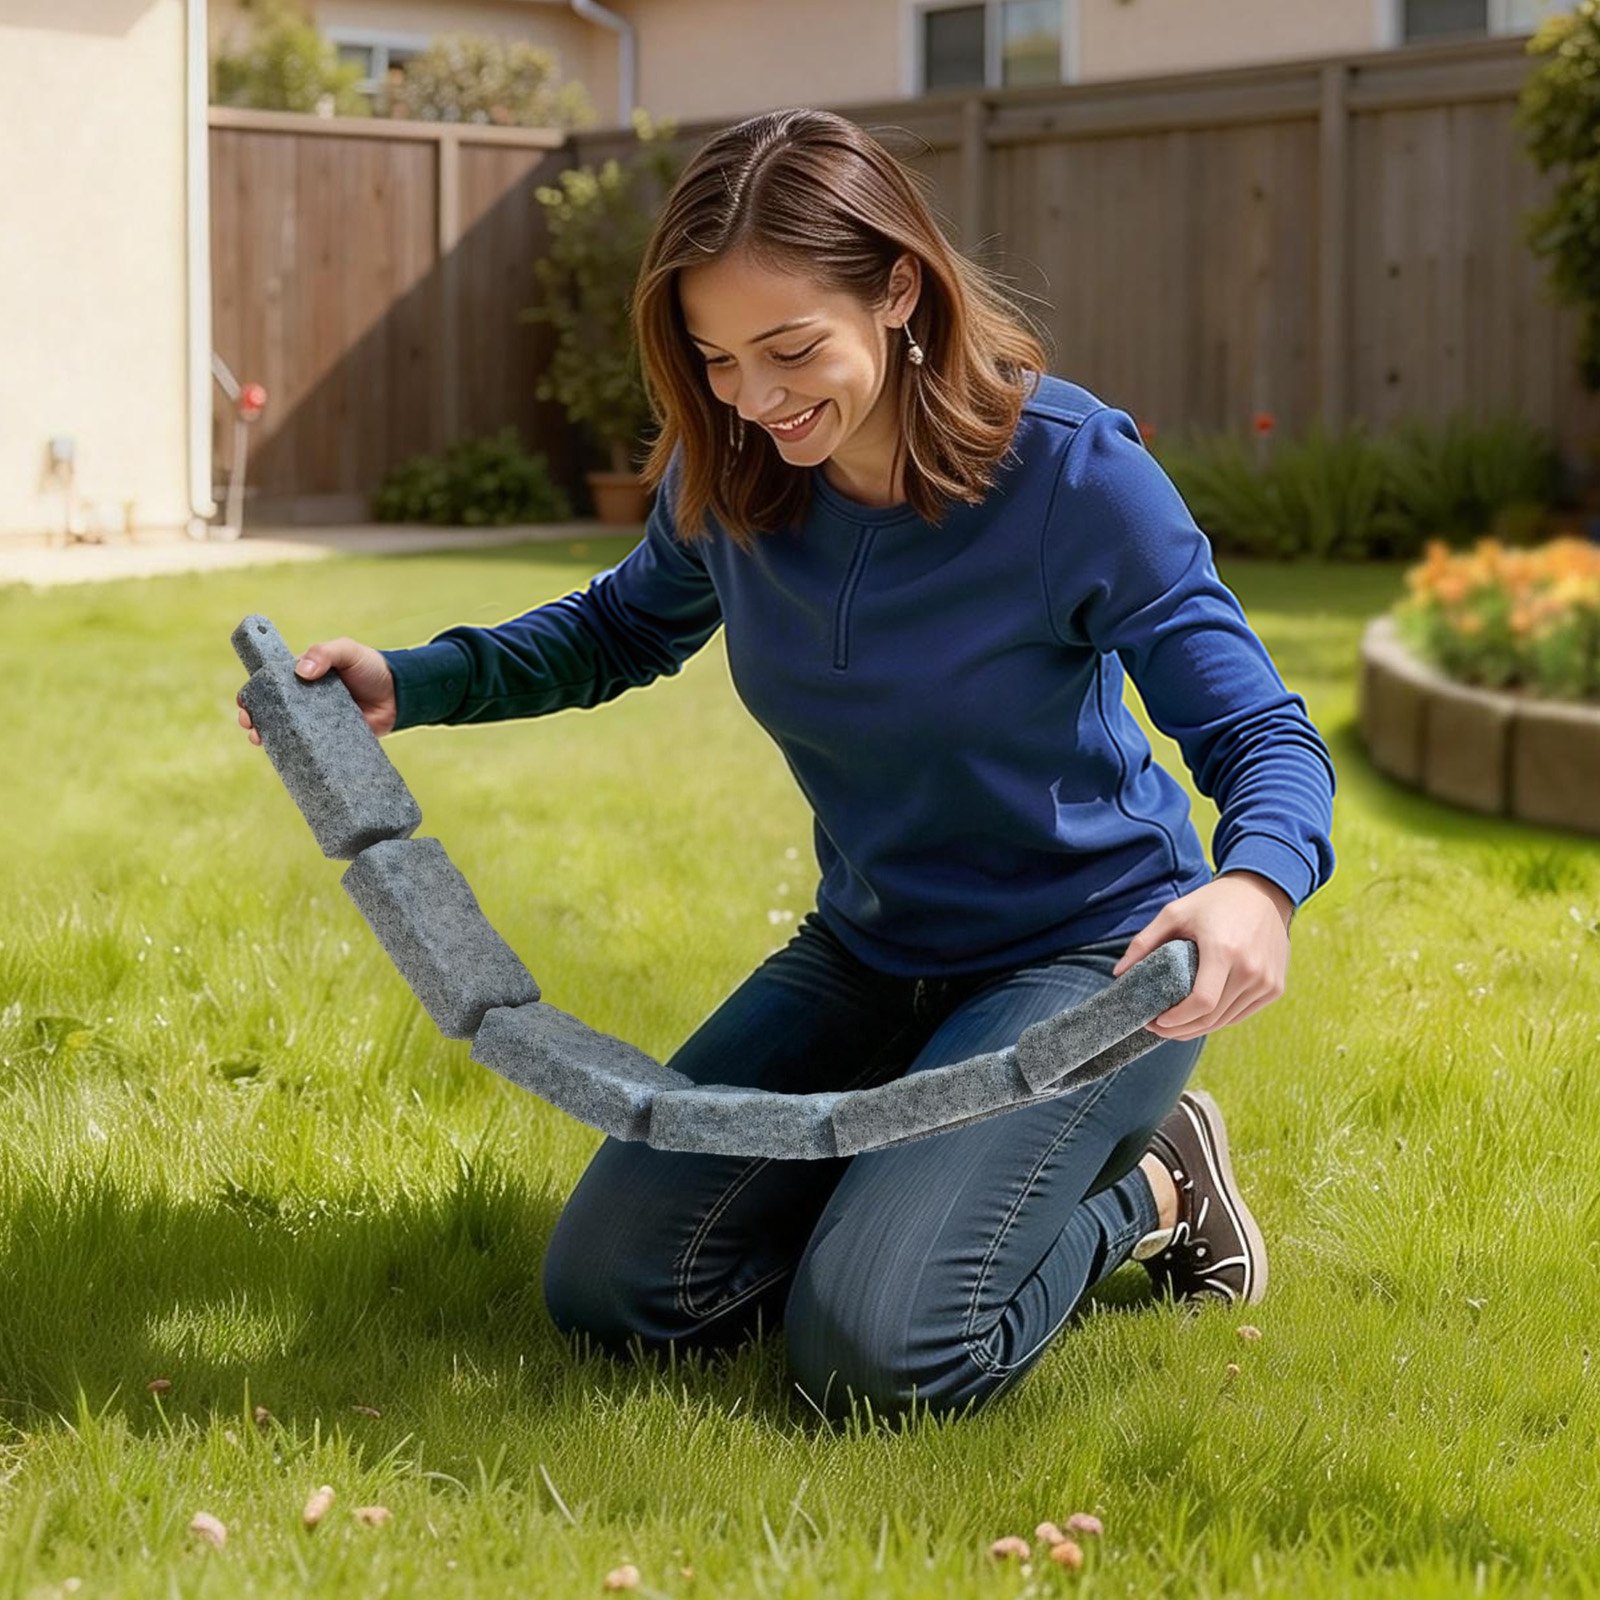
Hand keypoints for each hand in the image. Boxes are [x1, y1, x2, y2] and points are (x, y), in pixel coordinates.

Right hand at [236, 636, 397, 745]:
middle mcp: (305, 701)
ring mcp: (317, 722)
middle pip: (271, 711)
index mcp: (302, 678)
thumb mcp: (347, 651)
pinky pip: (310, 749)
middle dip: (254, 718)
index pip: (269, 684)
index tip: (245, 702)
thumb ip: (325, 653)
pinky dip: (295, 754)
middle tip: (250, 725)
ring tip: (259, 741)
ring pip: (285, 732)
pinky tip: (285, 759)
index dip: (253, 693)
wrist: (401, 694)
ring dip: (268, 737)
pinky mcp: (331, 740)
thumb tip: (301, 670)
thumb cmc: (371, 667)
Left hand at [1109, 870, 1292, 1040]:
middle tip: (1158, 1028)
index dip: (1177, 1020)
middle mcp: (1250, 969)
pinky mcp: (1275, 987)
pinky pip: (1242, 1014)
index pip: (1201, 1003)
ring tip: (1175, 1025)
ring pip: (1227, 1020)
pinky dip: (1220, 1020)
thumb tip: (1119, 974)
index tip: (1155, 1021)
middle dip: (1181, 1029)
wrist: (1263, 891)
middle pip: (1212, 1018)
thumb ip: (1144, 942)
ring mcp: (1267, 981)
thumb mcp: (1174, 913)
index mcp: (1224, 950)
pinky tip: (1200, 1016)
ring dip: (1199, 1028)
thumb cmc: (1213, 902)